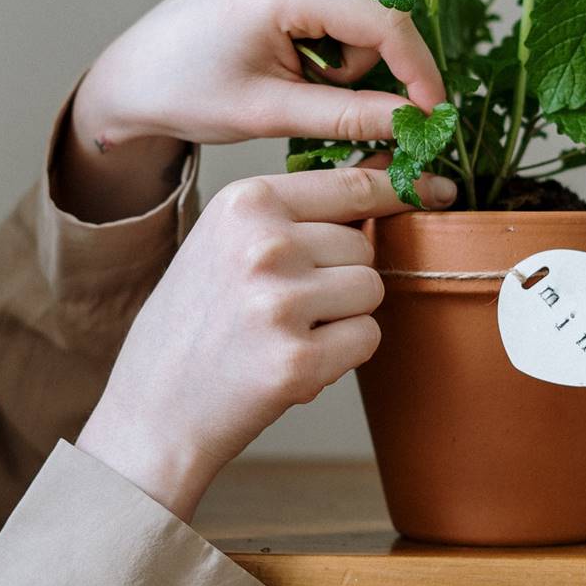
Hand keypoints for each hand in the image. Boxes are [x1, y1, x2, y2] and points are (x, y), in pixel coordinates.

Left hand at [56, 0, 444, 220]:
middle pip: (377, 11)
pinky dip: (331, 34)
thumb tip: (417, 121)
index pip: (383, 21)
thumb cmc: (190, 92)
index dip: (418, 70)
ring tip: (294, 74)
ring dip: (346, 52)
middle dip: (363, 64)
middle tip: (315, 95)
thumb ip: (351, 116)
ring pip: (364, 5)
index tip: (433, 114)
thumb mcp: (272, 114)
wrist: (137, 73)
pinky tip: (291, 50)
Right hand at [75, 166, 454, 520]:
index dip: (395, 192)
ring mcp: (281, 303)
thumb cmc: (195, 320)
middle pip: (364, 245)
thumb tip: (386, 175)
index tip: (433, 191)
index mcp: (245, 202)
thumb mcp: (227, 240)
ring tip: (286, 331)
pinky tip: (293, 361)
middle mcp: (264, 244)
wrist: (152, 410)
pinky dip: (344, 355)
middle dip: (343, 275)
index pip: (350, 185)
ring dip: (345, 315)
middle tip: (288, 304)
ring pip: (371, 290)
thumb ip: (298, 211)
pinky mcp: (298, 361)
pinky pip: (367, 338)